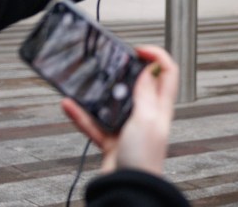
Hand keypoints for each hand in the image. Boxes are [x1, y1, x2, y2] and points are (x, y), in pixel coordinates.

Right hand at [61, 45, 178, 174]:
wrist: (129, 189)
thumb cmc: (144, 158)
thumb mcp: (146, 118)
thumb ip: (145, 94)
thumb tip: (148, 70)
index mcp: (161, 106)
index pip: (167, 72)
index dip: (156, 56)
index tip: (137, 49)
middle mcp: (147, 114)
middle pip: (138, 84)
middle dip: (124, 72)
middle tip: (110, 62)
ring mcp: (129, 127)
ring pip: (112, 103)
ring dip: (97, 94)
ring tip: (86, 82)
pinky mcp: (113, 141)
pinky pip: (95, 123)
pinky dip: (82, 116)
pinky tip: (70, 106)